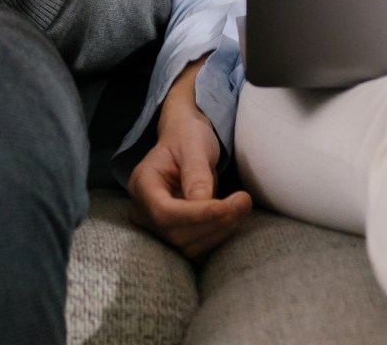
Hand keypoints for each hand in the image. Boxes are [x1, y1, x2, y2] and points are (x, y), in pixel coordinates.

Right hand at [126, 60, 251, 257]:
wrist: (185, 145)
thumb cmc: (187, 138)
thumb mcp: (193, 145)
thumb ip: (196, 173)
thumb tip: (204, 202)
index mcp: (142, 185)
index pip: (164, 212)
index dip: (196, 215)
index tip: (226, 206)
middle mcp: (142, 212)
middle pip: (176, 233)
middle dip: (213, 223)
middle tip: (244, 202)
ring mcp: (155, 228)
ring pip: (187, 247)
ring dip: (220, 231)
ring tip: (243, 207)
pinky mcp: (173, 237)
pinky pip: (195, 249)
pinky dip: (217, 237)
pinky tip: (234, 219)